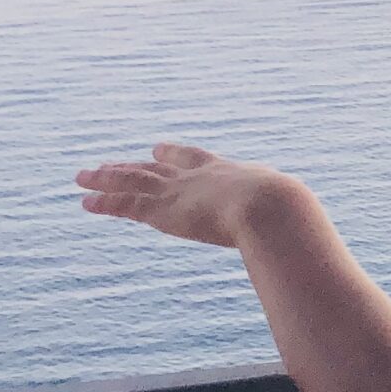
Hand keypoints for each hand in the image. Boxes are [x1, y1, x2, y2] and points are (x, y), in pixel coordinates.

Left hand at [76, 143, 298, 248]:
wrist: (272, 208)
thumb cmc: (289, 213)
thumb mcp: (288, 213)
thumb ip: (286, 226)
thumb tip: (308, 243)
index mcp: (228, 172)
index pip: (194, 158)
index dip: (174, 153)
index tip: (157, 148)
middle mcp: (198, 176)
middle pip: (156, 167)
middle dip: (131, 165)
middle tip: (110, 164)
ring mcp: (180, 191)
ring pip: (133, 180)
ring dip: (105, 178)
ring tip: (82, 176)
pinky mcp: (165, 210)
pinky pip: (127, 205)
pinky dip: (105, 202)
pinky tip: (86, 202)